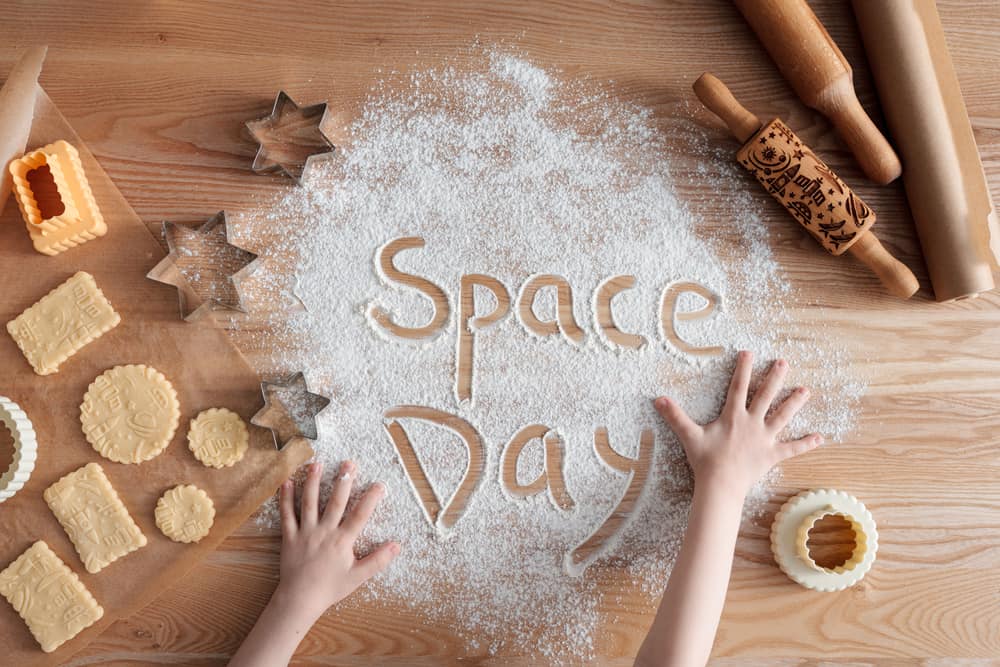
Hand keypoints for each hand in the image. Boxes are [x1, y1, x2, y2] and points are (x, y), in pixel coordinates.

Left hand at [275, 460, 399, 623]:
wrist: (299, 600)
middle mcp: (324, 532)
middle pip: (335, 502)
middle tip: (349, 463)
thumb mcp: (358, 577)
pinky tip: (287, 482)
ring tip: (317, 464)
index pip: (360, 515)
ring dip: (313, 482)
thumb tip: (397, 545)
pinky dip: (285, 498)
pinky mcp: (290, 536)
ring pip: (309, 502)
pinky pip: (287, 515)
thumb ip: (378, 560)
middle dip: (343, 481)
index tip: (379, 484)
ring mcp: (306, 532)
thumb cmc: (330, 588)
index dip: (371, 499)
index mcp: (342, 541)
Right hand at [654, 350, 821, 496]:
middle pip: (766, 396)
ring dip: (794, 403)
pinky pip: (792, 448)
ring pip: (783, 417)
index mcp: (733, 416)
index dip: (743, 369)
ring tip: (806, 390)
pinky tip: (820, 438)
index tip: (748, 353)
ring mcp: (765, 439)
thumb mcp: (689, 435)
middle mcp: (752, 424)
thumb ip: (675, 416)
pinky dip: (805, 444)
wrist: (721, 486)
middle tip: (783, 363)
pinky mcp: (772, 455)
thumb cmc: (705, 461)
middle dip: (774, 378)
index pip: (738, 387)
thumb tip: (658, 399)